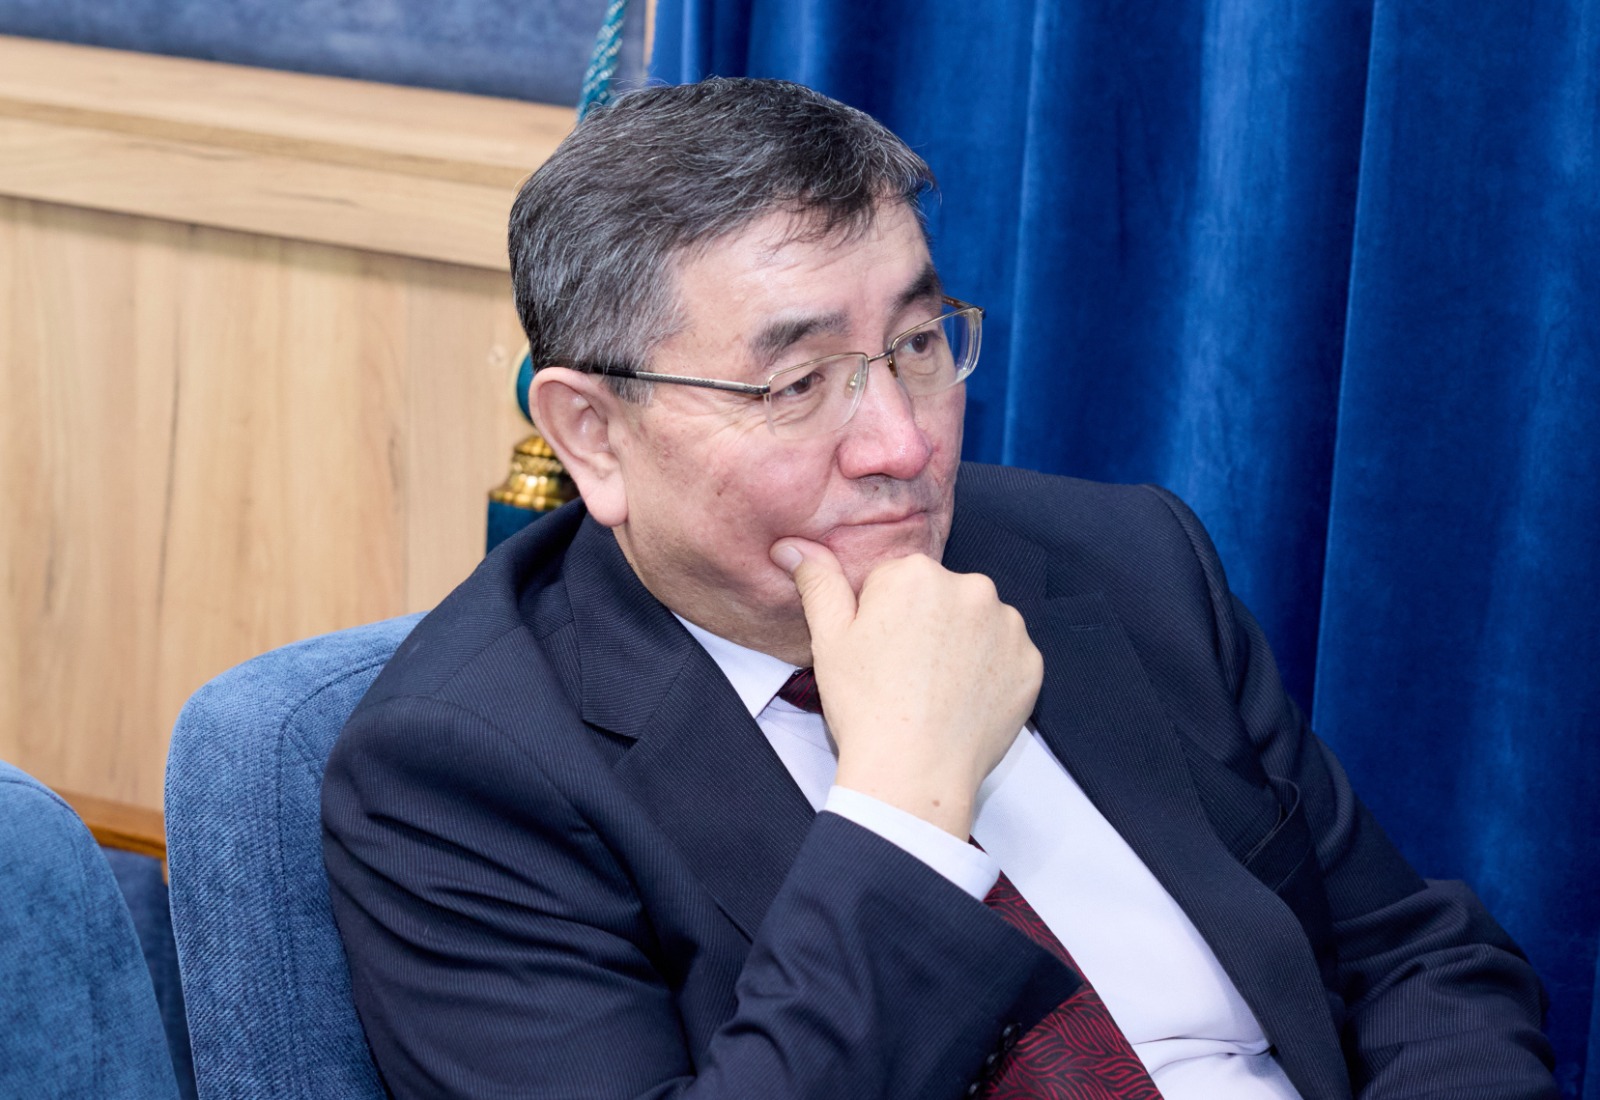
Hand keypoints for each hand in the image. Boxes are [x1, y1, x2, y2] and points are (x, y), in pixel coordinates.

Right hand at [770, 539, 1042, 837]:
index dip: (881, 617)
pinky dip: (989, 673)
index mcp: (916, 574)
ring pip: (976, 624)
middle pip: (941, 596)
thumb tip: (792, 545)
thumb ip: (819, 583)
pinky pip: (1006, 657)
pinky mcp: (1031, 663)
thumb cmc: (866, 707)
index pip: (896, 581)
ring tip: (934, 689)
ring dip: (961, 645)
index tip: (879, 652)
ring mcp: (1007, 626)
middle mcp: (971, 588)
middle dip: (925, 624)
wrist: (914, 774)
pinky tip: (963, 700)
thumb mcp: (829, 640)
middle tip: (904, 672)